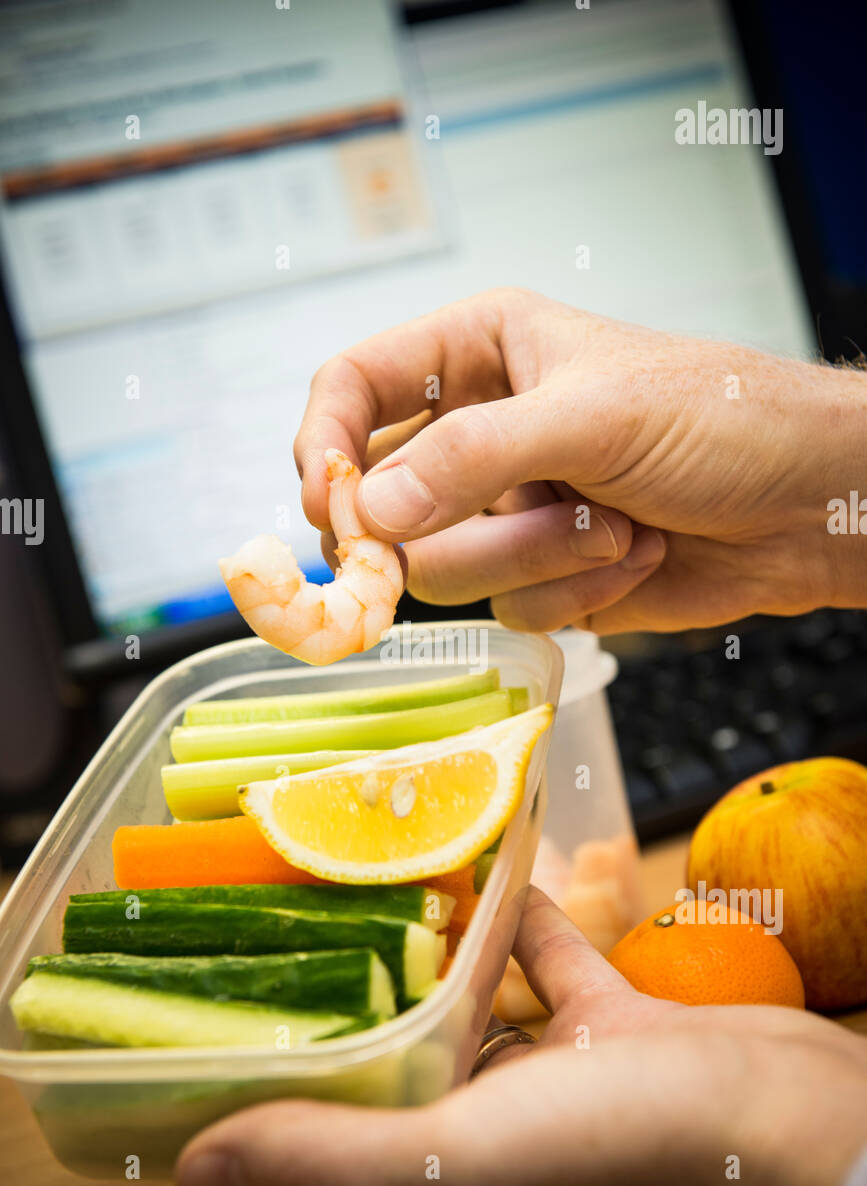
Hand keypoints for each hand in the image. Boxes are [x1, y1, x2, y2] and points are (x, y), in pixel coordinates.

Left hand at [175, 889, 866, 1185]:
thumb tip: (198, 1174)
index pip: (325, 1129)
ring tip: (372, 868)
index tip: (224, 996)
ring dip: (429, 940)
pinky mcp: (615, 1029)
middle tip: (291, 902)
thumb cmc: (629, 1168)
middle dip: (345, 988)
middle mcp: (484, 1138)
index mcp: (431, 1185)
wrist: (801, 1141)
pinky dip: (518, 913)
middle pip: (391, 1057)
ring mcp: (555, 1083)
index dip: (272, 1076)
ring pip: (470, 1000)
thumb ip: (327, 1161)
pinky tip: (486, 859)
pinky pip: (549, 960)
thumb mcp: (453, 1172)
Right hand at [294, 289, 866, 632]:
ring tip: (617, 525)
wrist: (803, 507)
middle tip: (518, 516)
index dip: (325, 446)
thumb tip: (375, 512)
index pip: (353, 389)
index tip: (334, 506)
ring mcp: (505, 510)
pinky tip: (635, 556)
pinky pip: (509, 609)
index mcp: (479, 354)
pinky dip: (576, 593)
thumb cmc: (720, 421)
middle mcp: (478, 434)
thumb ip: (475, 456)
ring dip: (540, 557)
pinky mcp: (538, 574)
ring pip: (445, 570)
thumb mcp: (593, 415)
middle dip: (463, 524)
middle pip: (385, 504)